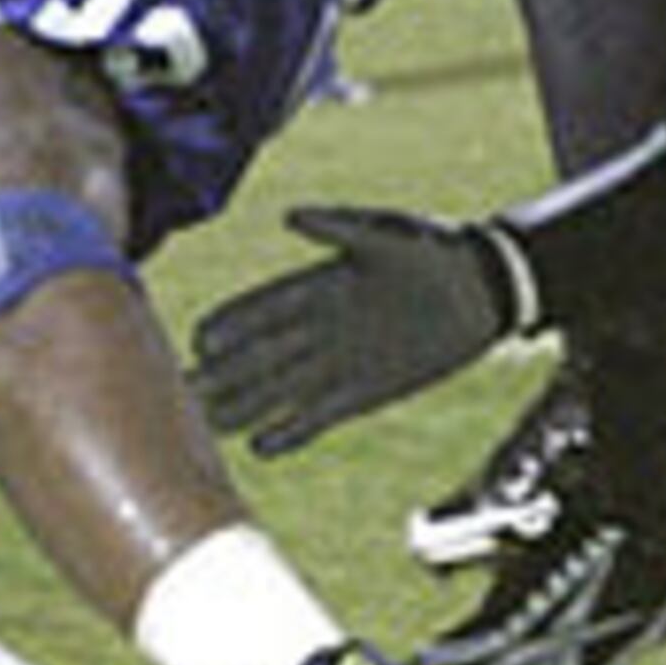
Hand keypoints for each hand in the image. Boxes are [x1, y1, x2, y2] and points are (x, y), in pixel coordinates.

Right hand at [195, 204, 519, 454]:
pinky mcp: (364, 392)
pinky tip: (260, 448)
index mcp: (320, 284)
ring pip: (279, 388)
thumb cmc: (436, 249)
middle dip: (222, 372)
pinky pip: (318, 416)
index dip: (230, 323)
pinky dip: (291, 432)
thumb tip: (289, 216)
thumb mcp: (388, 232)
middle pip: (260, 353)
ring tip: (205, 422)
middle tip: (182, 390)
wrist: (483, 290)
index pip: (261, 307)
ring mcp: (340, 362)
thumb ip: (339, 227)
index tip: (198, 339)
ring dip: (244, 406)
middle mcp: (321, 327)